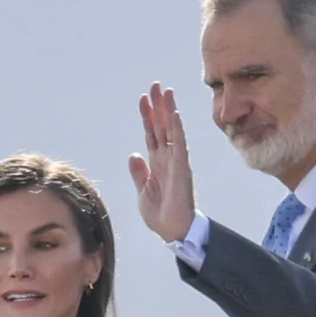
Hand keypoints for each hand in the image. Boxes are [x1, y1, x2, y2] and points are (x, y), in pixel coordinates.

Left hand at [128, 82, 195, 242]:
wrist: (173, 231)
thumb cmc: (160, 214)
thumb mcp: (143, 191)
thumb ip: (138, 172)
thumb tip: (134, 154)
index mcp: (156, 163)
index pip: (151, 133)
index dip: (147, 116)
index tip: (144, 98)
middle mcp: (167, 158)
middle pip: (162, 126)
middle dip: (159, 106)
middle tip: (156, 85)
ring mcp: (175, 162)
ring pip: (171, 130)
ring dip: (169, 111)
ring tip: (166, 91)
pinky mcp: (182, 169)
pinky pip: (180, 146)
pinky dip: (177, 130)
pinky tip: (175, 115)